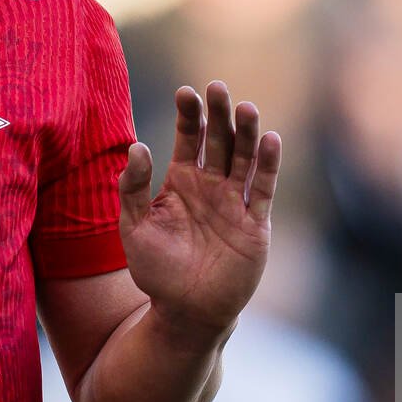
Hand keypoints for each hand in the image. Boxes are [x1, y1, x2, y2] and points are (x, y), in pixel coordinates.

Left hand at [118, 82, 281, 339]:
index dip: (189, 115)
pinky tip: (270, 140)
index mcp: (181, 181)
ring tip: (245, 108)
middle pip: (219, 140)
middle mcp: (211, 186)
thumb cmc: (156, 272)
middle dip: (219, 114)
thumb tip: (137, 146)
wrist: (185, 313)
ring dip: (246, 133)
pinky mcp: (256, 223)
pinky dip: (269, 164)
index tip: (186, 92)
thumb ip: (132, 188)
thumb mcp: (132, 228)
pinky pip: (263, 189)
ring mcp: (236, 203)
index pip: (189, 138)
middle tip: (217, 88)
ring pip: (244, 158)